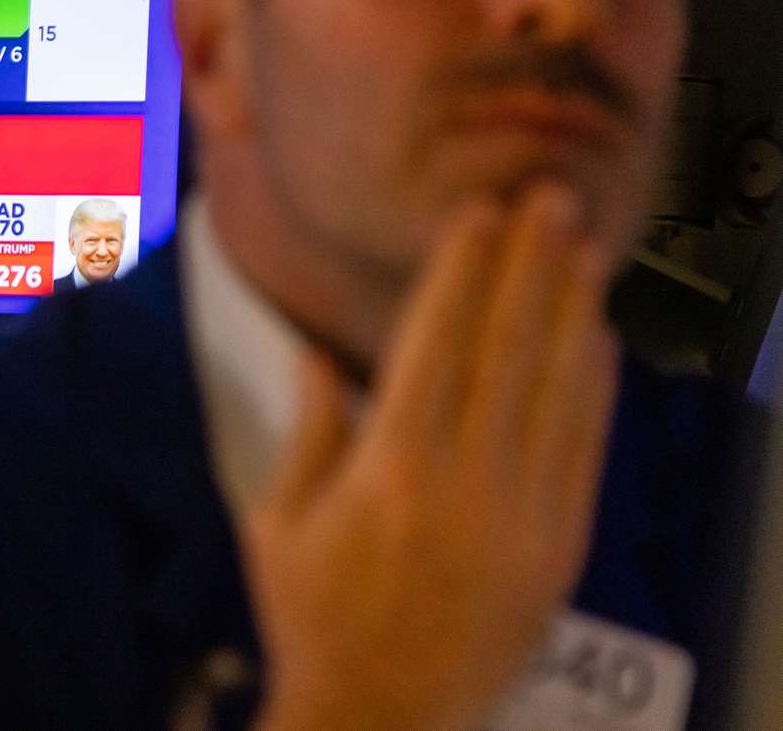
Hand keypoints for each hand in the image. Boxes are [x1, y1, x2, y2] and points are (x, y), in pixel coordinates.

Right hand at [244, 183, 620, 730]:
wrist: (382, 721)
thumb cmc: (312, 617)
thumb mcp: (279, 523)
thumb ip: (309, 431)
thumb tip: (316, 351)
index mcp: (389, 469)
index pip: (434, 343)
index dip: (460, 271)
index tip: (477, 213)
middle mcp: (466, 481)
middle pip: (504, 349)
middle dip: (527, 265)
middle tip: (549, 197)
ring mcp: (522, 515)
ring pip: (555, 390)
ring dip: (569, 309)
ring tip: (581, 245)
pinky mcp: (558, 548)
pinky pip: (584, 450)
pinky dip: (594, 387)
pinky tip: (596, 337)